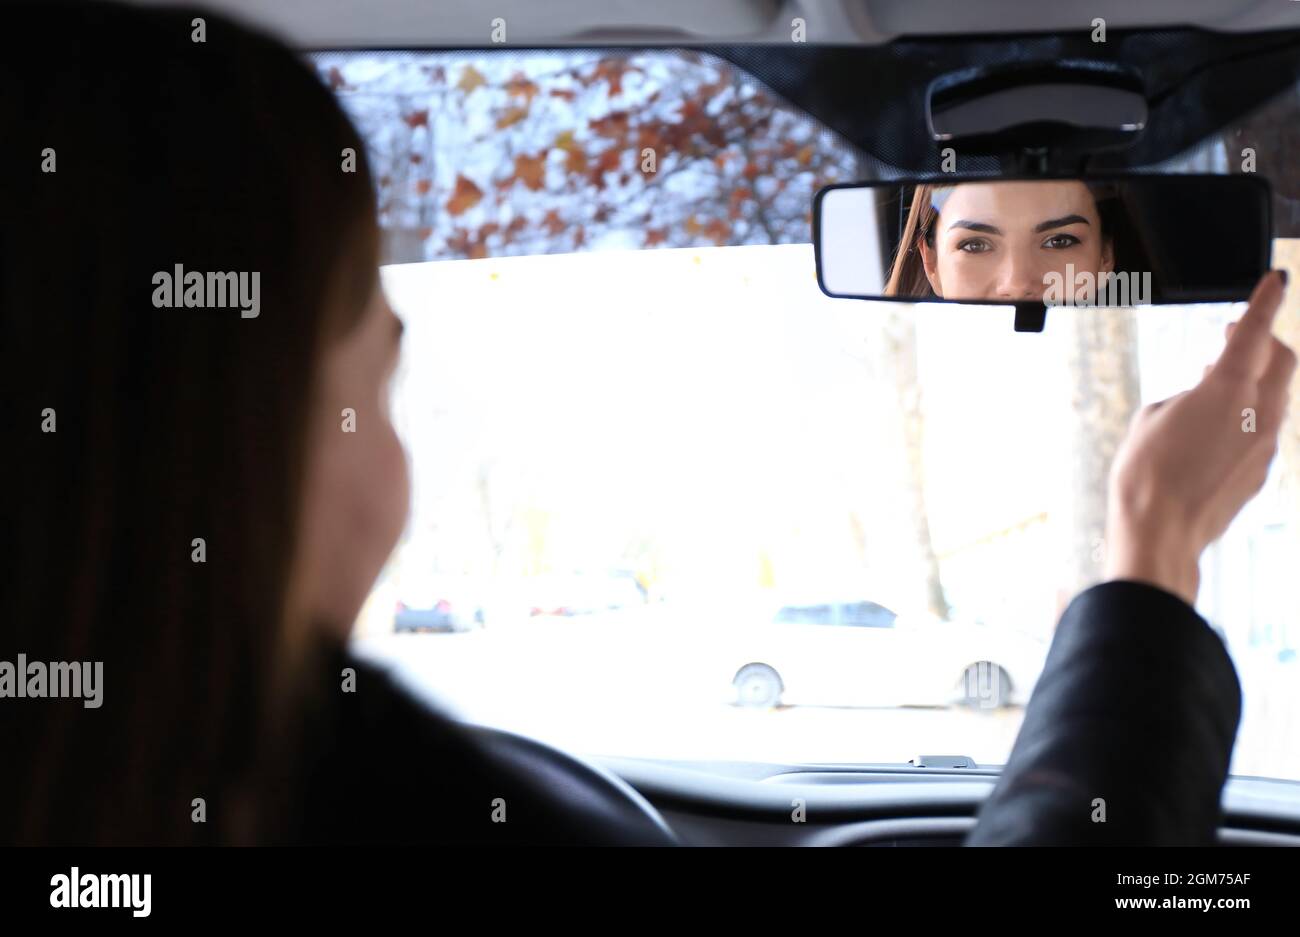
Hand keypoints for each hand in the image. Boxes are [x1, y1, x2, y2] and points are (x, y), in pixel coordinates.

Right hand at [1104, 270, 1295, 605]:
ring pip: (1274, 397)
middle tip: (1234, 333)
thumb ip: (1184, 399)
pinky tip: (1211, 431)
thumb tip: (1202, 403)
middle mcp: (1258, 414)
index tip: (1276, 279)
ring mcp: (1265, 446)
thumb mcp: (1150, 419)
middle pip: (1281, 361)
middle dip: (1263, 341)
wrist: (1161, 534)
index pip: (1256, 332)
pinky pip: (1262, 431)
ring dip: (1251, 382)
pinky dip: (1245, 418)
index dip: (1266, 301)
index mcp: (1228, 390)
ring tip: (1213, 386)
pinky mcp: (1260, 472)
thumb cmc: (1145, 475)